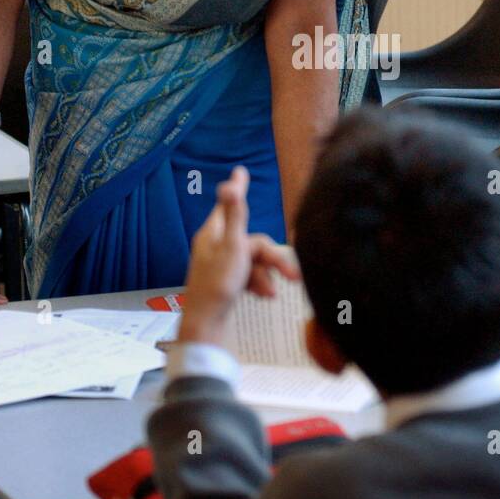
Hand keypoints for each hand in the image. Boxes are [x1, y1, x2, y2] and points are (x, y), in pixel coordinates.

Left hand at [179, 166, 300, 343]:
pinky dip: (259, 283)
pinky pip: (248, 275)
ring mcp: (220, 266)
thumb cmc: (218, 286)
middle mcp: (215, 247)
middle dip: (271, 257)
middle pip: (251, 240)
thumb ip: (235, 215)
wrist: (207, 327)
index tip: (241, 171)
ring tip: (272, 293)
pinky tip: (265, 296)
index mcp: (213, 234)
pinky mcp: (226, 283)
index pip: (229, 205)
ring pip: (253, 260)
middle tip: (293, 275)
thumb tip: (230, 182)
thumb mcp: (233, 248)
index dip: (238, 190)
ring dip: (266, 274)